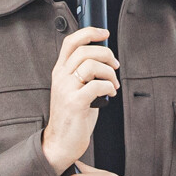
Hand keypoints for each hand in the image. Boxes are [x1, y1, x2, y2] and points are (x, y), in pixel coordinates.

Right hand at [41, 25, 118, 173]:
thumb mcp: (75, 89)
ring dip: (109, 72)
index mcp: (60, 71)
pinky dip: (108, 87)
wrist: (60, 143)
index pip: (71, 42)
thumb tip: (106, 60)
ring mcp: (66, 89)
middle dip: (107, 54)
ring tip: (113, 84)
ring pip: (92, 65)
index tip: (105, 33)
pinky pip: (97, 85)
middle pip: (85, 50)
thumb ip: (85, 74)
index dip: (90, 32)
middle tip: (115, 65)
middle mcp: (61, 77)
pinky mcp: (75, 103)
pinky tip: (110, 94)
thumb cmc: (72, 116)